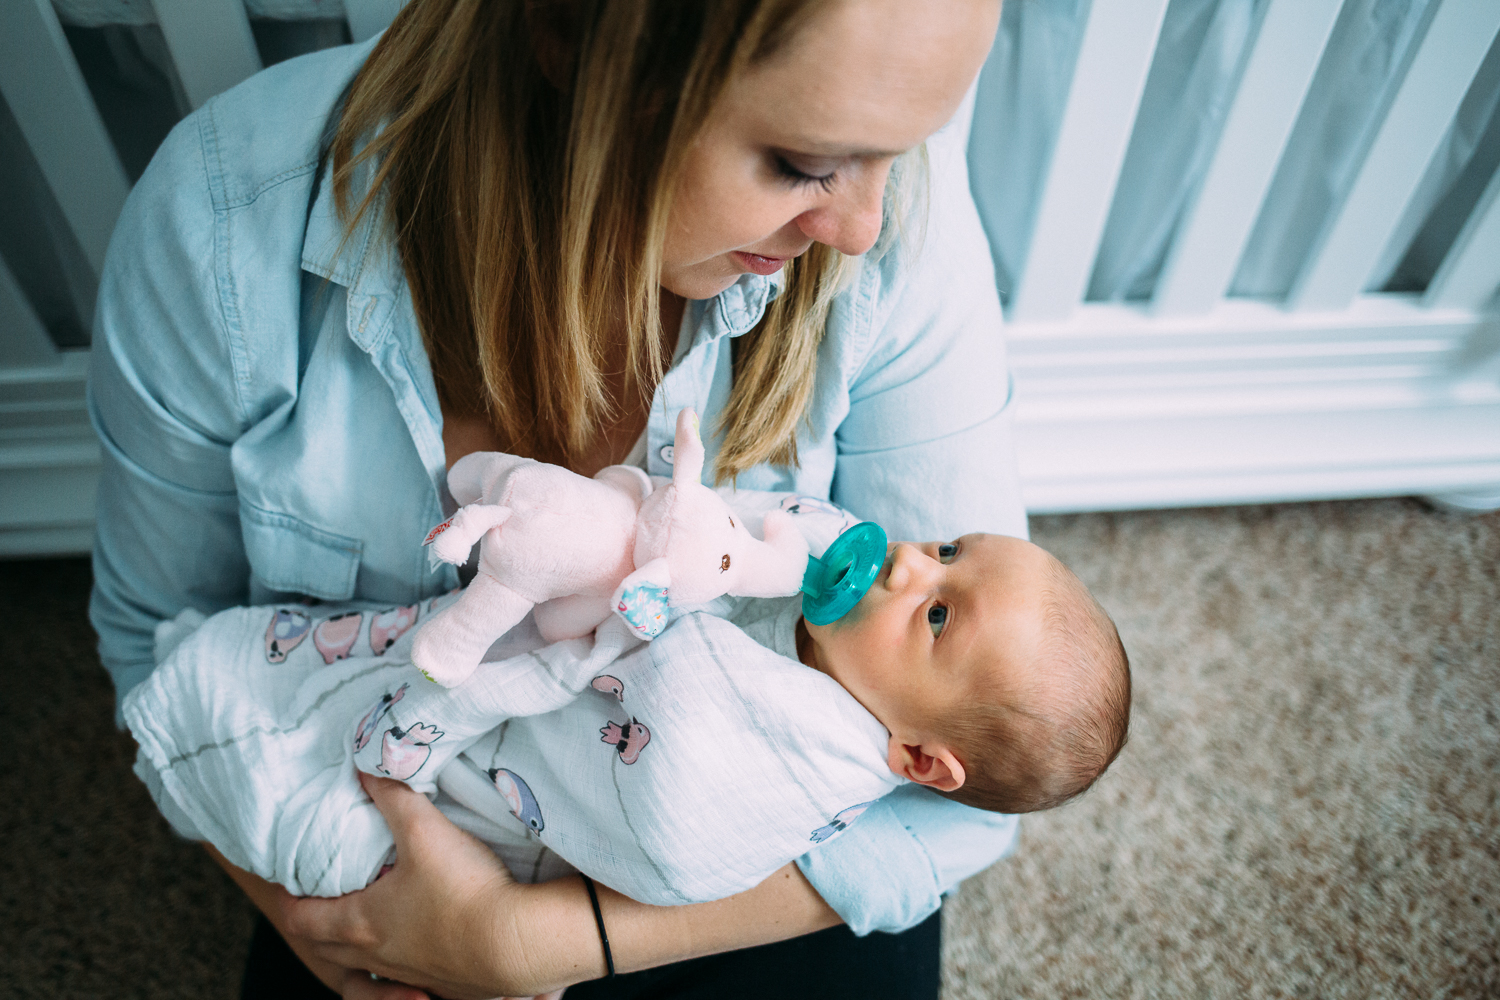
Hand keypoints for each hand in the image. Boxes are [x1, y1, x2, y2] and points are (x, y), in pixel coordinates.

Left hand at [273, 771, 585, 998]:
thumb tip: (367, 766)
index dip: (288, 901)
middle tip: (317, 902)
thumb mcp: (423, 830)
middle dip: (316, 926)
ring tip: (366, 923)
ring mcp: (412, 977)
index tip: (285, 885)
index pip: (302, 920)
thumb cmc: (464, 891)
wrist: (518, 944)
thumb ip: (393, 795)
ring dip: (357, 949)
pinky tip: (421, 942)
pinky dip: (401, 963)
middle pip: (328, 949)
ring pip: (367, 969)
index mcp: (361, 923)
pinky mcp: (446, 985)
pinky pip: (408, 979)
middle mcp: (378, 956)